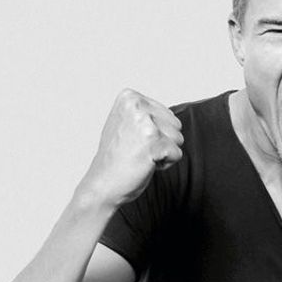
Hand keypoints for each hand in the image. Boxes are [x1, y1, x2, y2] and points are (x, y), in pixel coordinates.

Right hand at [80, 88, 183, 207]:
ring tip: (140, 156)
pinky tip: (145, 164)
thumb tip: (171, 116)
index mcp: (129, 97)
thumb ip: (147, 115)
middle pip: (176, 125)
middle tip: (137, 150)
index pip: (167, 114)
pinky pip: (177, 154)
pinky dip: (165, 164)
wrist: (103, 184)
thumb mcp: (127, 125)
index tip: (133, 141)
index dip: (156, 133)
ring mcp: (145, 122)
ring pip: (178, 139)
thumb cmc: (116, 159)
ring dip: (163, 153)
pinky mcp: (154, 141)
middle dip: (162, 142)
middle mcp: (136, 105)